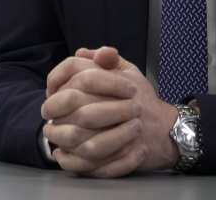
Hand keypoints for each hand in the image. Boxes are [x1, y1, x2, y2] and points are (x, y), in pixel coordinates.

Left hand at [41, 46, 178, 176]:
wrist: (168, 129)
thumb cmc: (143, 99)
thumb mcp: (129, 72)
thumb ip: (105, 61)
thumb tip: (81, 53)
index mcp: (123, 82)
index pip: (85, 76)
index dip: (61, 84)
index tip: (49, 94)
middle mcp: (128, 105)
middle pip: (82, 110)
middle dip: (58, 116)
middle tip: (48, 121)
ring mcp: (130, 132)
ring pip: (87, 140)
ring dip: (65, 141)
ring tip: (53, 139)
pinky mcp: (130, 155)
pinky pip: (98, 162)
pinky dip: (77, 162)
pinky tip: (65, 156)